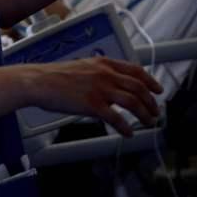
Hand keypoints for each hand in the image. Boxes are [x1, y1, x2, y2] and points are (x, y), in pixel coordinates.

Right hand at [23, 57, 161, 137]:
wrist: (39, 81)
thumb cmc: (55, 76)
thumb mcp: (83, 67)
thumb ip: (100, 73)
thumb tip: (112, 85)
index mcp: (104, 63)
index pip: (135, 70)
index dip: (150, 81)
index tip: (157, 89)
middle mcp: (105, 74)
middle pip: (138, 87)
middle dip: (151, 101)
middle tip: (155, 111)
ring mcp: (100, 89)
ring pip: (132, 102)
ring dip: (144, 114)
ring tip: (148, 122)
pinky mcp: (92, 105)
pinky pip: (116, 118)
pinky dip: (125, 127)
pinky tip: (128, 133)